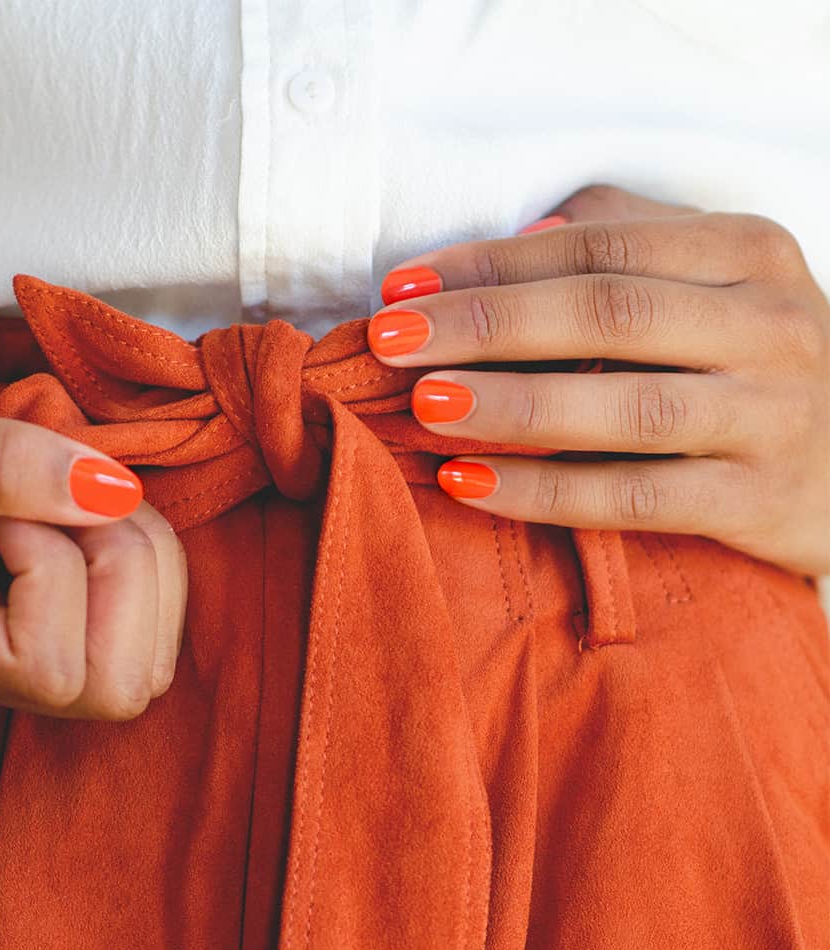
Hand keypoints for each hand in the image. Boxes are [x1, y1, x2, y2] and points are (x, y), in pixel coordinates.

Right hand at [0, 312, 186, 719]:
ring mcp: (29, 638)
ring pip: (150, 652)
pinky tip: (89, 499)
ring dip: (141, 548)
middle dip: (121, 568)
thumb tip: (108, 493)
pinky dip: (150, 539)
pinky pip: (157, 602)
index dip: (57, 569)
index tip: (10, 503)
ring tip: (70, 491)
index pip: (45, 668)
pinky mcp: (69, 606)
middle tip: (64, 497)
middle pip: (115, 683)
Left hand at [369, 185, 829, 575]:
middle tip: (389, 339)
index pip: (595, 246)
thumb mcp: (713, 284)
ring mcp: (772, 415)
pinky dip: (544, 491)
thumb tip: (523, 235)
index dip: (488, 264)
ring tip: (423, 404)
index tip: (401, 285)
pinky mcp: (759, 501)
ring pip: (623, 407)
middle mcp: (770, 324)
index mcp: (748, 252)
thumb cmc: (750, 364)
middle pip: (604, 312)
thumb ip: (627, 242)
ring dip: (510, 404)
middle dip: (483, 322)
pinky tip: (468, 481)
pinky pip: (634, 497)